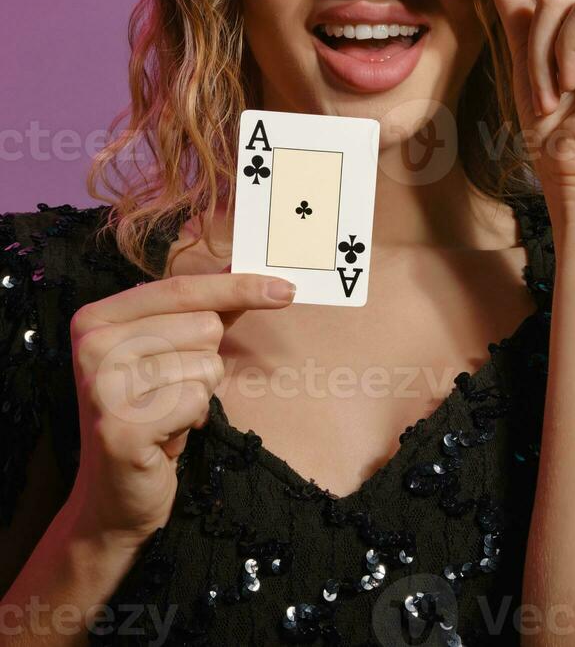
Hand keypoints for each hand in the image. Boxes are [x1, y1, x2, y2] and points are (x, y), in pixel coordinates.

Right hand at [65, 271, 295, 546]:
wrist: (112, 498)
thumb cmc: (147, 415)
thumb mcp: (167, 353)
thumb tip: (246, 273)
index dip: (237, 286)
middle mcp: (93, 344)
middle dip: (204, 361)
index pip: (182, 288)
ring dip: (198, 395)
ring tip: (165, 415)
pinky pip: (197, 400)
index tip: (285, 289)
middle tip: (169, 393)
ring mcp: (103, 385)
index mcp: (97, 317)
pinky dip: (193, 420)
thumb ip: (202, 312)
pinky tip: (165, 436)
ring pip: (206, 364)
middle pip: (203, 326)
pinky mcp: (122, 426)